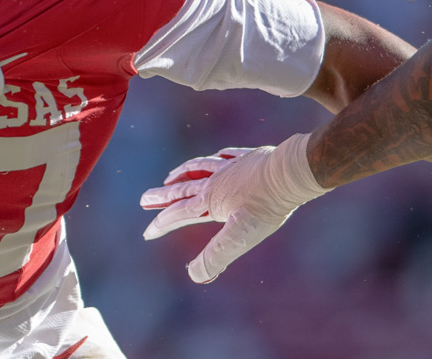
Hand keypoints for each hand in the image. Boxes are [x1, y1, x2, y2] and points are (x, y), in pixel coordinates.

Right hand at [140, 133, 326, 282]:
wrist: (289, 173)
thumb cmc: (265, 205)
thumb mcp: (240, 237)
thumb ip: (216, 256)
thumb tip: (195, 276)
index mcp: (210, 201)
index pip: (178, 214)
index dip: (162, 225)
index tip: (148, 233)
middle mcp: (214, 182)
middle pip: (181, 190)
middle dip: (161, 197)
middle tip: (143, 199)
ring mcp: (230, 168)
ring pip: (198, 169)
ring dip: (182, 174)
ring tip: (170, 176)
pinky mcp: (247, 158)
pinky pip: (224, 156)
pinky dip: (214, 159)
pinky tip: (216, 157)